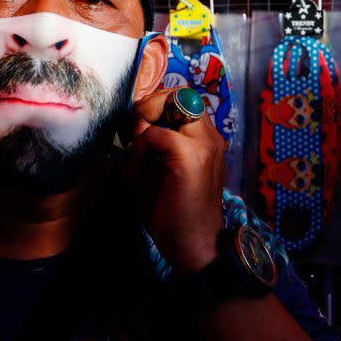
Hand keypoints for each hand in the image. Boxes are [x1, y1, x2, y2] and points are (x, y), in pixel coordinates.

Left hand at [124, 87, 225, 273]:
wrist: (193, 247)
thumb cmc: (172, 213)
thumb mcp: (155, 170)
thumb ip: (147, 144)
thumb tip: (132, 124)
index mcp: (203, 139)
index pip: (180, 100)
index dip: (154, 107)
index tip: (135, 131)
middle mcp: (209, 136)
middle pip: (178, 94)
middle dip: (148, 107)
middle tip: (132, 135)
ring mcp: (205, 144)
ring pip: (172, 103)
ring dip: (143, 124)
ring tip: (133, 154)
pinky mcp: (192, 156)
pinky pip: (155, 135)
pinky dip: (138, 150)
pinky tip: (133, 175)